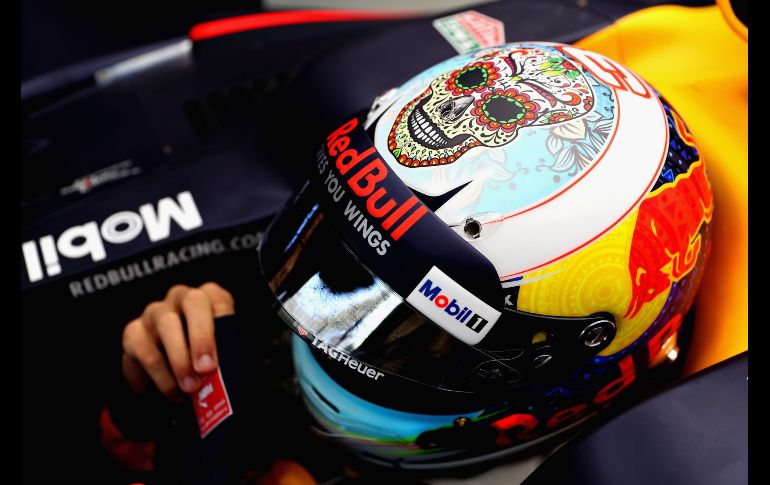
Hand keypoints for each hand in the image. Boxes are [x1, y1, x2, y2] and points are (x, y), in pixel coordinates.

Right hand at [121, 282, 234, 399]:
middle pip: (192, 301)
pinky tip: (170, 393)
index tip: (214, 362)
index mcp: (211, 298)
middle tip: (204, 370)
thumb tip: (235, 370)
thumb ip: (231, 353)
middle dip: (200, 338)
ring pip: (166, 324)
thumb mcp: (225, 355)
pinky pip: (142, 350)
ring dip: (178, 361)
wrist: (176, 377)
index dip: (221, 327)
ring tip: (188, 390)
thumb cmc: (207, 363)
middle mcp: (182, 297)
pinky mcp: (134, 331)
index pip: (219, 299)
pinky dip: (157, 376)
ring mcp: (156, 311)